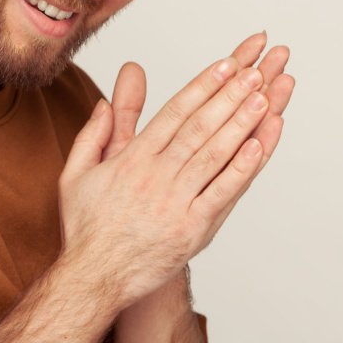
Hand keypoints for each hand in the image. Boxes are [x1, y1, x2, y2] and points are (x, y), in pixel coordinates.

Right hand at [57, 33, 294, 309]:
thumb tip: (104, 101)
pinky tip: (259, 146)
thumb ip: (93, 135)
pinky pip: (221, 194)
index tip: (227, 64)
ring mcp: (176, 203)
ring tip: (266, 95)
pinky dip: (242, 169)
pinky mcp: (192, 230)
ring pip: (214, 154)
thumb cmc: (86, 228)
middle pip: (199, 127)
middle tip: (256, 70)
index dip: (203, 85)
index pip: (174, 113)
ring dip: (242, 123)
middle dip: (229, 95)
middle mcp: (155, 176)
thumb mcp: (76, 174)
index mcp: (131, 160)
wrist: (94, 279)